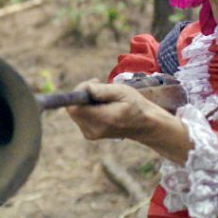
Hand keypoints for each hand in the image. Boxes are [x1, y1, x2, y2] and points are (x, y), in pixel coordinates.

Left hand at [65, 79, 192, 164]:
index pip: (75, 107)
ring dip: (85, 101)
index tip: (93, 83)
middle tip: (98, 86)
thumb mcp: (123, 92)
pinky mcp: (90, 134)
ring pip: (76, 112)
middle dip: (82, 95)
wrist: (144, 125)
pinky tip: (101, 106)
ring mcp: (91, 134)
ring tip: (104, 97)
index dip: (78, 91)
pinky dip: (87, 108)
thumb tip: (85, 89)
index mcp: (103, 119)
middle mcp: (94, 130)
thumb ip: (102, 90)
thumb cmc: (136, 105)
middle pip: (73, 110)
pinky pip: (80, 117)